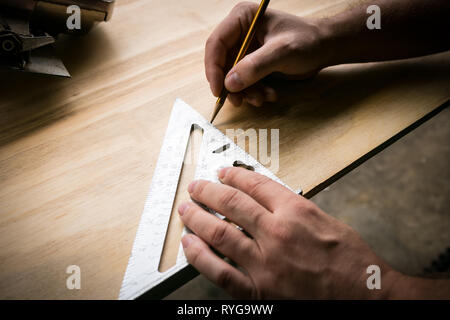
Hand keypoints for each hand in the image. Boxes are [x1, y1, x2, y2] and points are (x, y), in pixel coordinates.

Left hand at [178, 167, 398, 298]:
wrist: (366, 297)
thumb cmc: (351, 261)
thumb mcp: (325, 221)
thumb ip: (292, 208)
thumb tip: (263, 199)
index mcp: (296, 211)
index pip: (255, 185)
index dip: (234, 175)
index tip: (223, 171)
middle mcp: (277, 233)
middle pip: (232, 204)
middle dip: (208, 191)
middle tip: (196, 186)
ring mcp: (265, 263)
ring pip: (219, 233)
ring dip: (197, 218)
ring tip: (186, 209)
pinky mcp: (258, 291)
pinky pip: (220, 271)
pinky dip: (200, 256)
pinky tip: (189, 244)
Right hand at [205, 2, 328, 106]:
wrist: (326, 48)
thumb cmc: (307, 41)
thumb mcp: (281, 53)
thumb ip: (254, 67)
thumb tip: (229, 84)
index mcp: (242, 18)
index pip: (216, 44)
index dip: (214, 68)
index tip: (219, 90)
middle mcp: (240, 32)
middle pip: (222, 63)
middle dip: (232, 84)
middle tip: (239, 101)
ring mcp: (247, 48)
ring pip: (233, 76)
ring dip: (245, 91)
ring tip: (261, 99)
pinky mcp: (254, 62)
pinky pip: (245, 81)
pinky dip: (254, 91)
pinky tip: (270, 94)